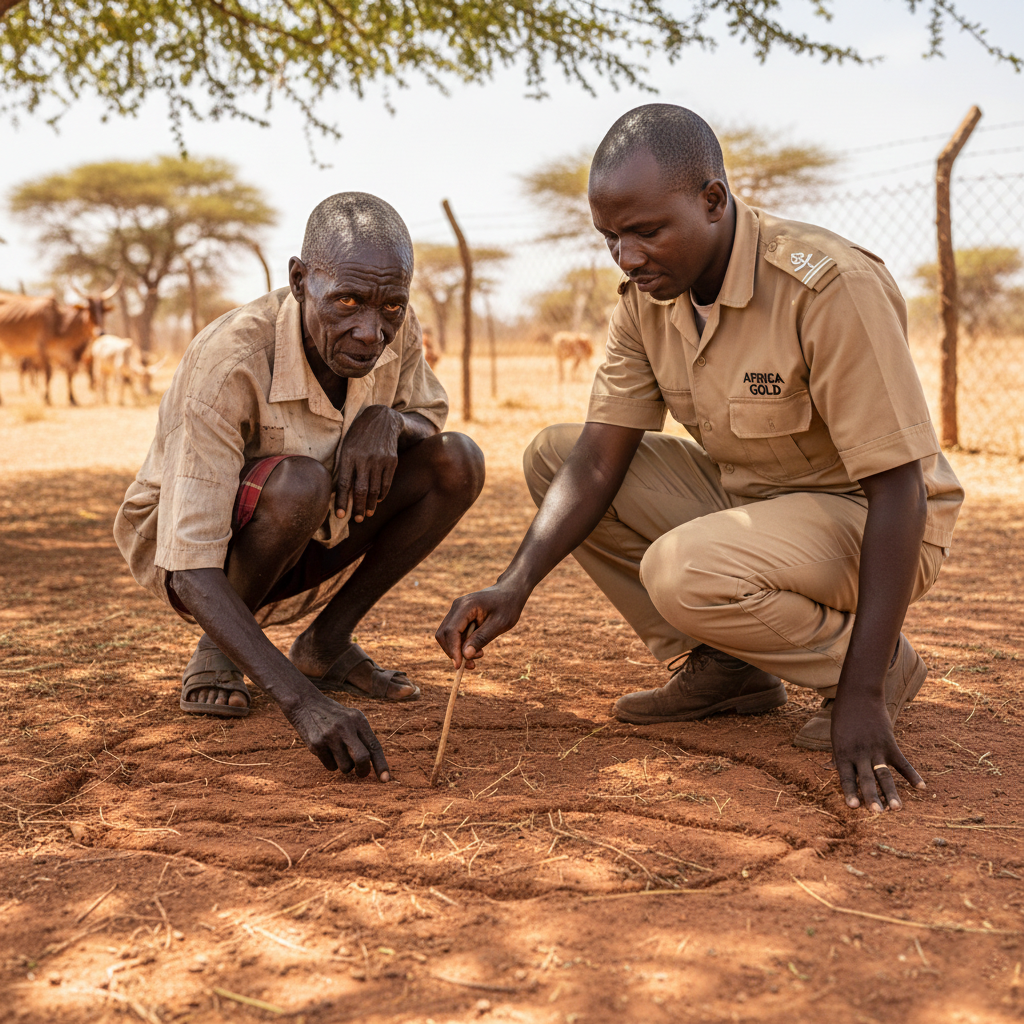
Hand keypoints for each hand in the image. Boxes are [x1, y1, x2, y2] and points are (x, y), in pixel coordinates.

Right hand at [285, 692, 390, 780]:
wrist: (305, 703)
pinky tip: (326, 750)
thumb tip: (373, 764)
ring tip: (338, 753)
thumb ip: (363, 736)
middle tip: (361, 773)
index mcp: (358, 720)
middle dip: (364, 771)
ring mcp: (330, 736)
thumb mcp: (351, 718)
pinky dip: (331, 763)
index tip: (386, 779)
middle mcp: (346, 727)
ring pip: (345, 767)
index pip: (374, 745)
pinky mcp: (316, 744)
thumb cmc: (333, 715)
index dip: (381, 764)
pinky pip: (330, 766)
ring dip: (345, 766)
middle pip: (362, 758)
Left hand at [336, 405, 402, 522]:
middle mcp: (364, 459)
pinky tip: (377, 500)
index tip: (340, 515)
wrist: (382, 418)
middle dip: (357, 508)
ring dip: (370, 505)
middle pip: (360, 490)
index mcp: (349, 455)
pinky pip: (386, 483)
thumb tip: (339, 490)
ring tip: (366, 514)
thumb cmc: (359, 434)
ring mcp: (380, 460)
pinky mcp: (392, 461)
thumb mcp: (346, 445)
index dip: (341, 501)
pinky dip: (382, 494)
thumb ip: (344, 465)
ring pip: (374, 489)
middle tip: (356, 520)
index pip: (343, 484)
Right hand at [436, 583, 527, 668]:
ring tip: (479, 655)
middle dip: (454, 652)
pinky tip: (476, 649)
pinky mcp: (459, 616)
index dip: (453, 650)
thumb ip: (482, 638)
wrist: (510, 592)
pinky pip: (454, 634)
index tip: (459, 666)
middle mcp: (457, 607)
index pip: (451, 631)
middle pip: (444, 634)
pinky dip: (461, 645)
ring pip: (447, 636)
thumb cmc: (508, 606)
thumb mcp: (500, 624)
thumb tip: (465, 655)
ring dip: (458, 650)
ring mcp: (456, 611)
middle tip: (472, 664)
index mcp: (466, 606)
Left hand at [830, 693, 924, 811]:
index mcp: (843, 753)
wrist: (859, 695)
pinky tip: (921, 788)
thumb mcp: (836, 737)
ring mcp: (876, 749)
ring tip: (897, 809)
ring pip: (884, 774)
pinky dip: (912, 775)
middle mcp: (859, 753)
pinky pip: (902, 762)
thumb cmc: (843, 717)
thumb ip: (839, 756)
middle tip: (876, 813)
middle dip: (871, 797)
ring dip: (891, 792)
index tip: (853, 807)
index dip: (850, 792)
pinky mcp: (890, 743)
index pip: (846, 777)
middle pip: (866, 778)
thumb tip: (834, 770)